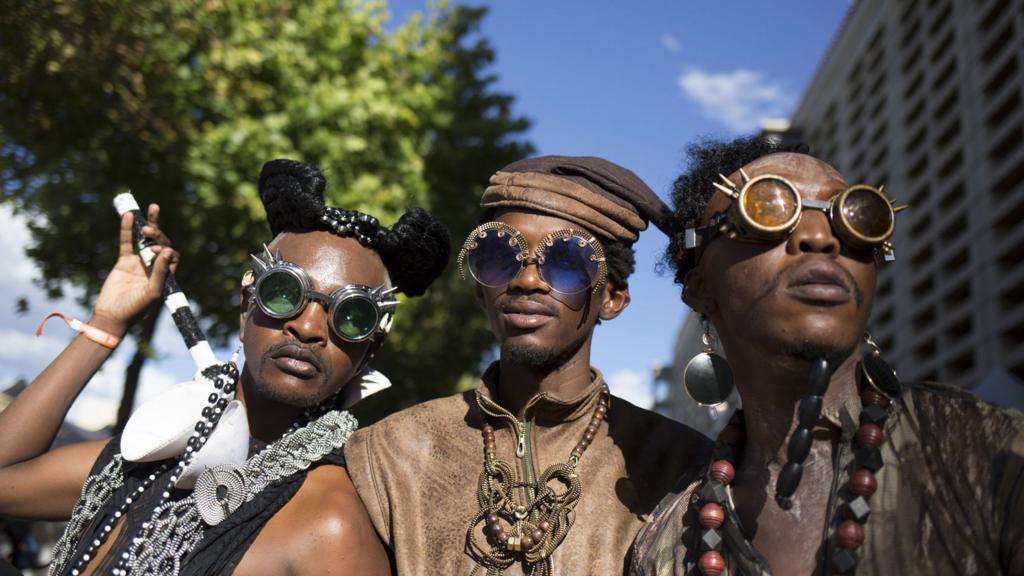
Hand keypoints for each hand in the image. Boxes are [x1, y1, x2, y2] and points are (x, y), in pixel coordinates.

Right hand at [90, 204, 177, 334]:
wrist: (111, 315)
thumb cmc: (135, 309)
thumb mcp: (151, 292)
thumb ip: (159, 272)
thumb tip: (168, 250)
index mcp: (165, 275)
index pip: (172, 255)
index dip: (166, 249)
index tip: (156, 251)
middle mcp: (154, 267)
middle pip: (161, 244)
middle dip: (158, 234)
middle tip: (149, 230)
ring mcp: (139, 264)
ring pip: (146, 240)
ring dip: (150, 225)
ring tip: (153, 208)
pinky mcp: (124, 262)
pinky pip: (127, 243)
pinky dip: (128, 230)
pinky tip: (129, 215)